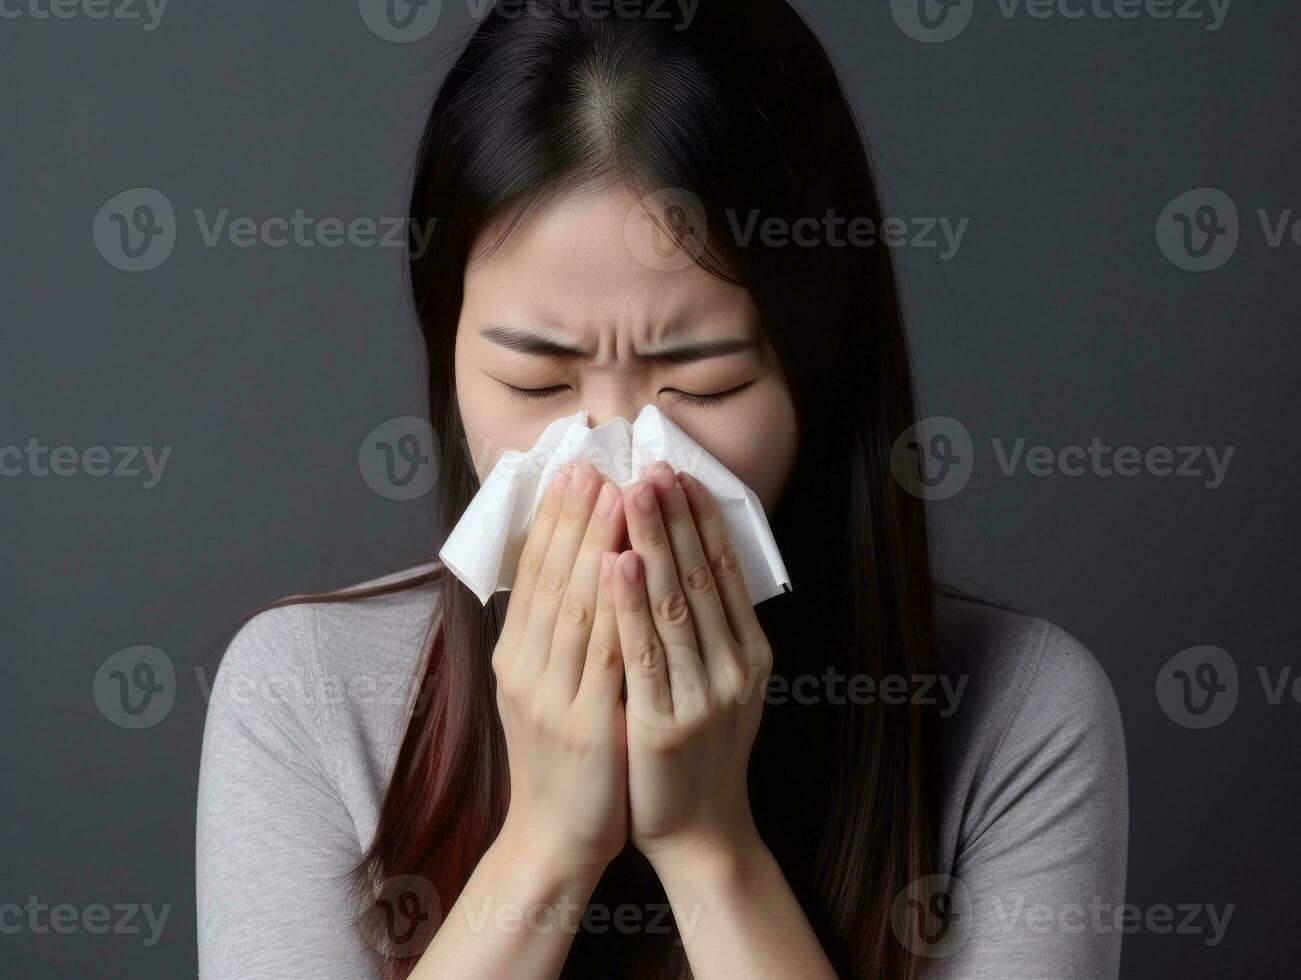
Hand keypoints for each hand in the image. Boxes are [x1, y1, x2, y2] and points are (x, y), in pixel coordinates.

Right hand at [491, 461, 630, 877]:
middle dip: (574, 516)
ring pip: (574, 605)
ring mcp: (550, 696)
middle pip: (550, 578)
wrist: (553, 840)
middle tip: (593, 460)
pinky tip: (623, 565)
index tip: (572, 470)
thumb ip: (550, 636)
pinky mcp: (584, 724)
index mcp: (513, 656)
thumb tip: (568, 571)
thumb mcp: (540, 690)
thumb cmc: (559, 761)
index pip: (531, 573)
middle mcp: (523, 668)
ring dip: (595, 544)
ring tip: (615, 492)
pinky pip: (601, 654)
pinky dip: (612, 605)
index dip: (552, 519)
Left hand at [612, 461, 773, 869]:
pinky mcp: (667, 723)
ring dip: (653, 542)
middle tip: (653, 464)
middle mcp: (735, 667)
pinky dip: (630, 603)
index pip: (725, 570)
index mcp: (749, 652)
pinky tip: (615, 562)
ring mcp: (704, 695)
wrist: (698, 831)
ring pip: (676, 604)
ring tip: (633, 492)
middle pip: (702, 576)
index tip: (679, 472)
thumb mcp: (719, 683)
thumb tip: (685, 558)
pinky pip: (645, 652)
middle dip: (676, 517)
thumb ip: (709, 628)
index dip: (702, 519)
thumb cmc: (697, 750)